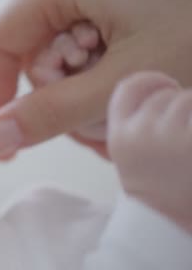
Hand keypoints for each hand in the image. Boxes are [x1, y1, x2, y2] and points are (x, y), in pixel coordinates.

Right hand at [0, 0, 191, 158]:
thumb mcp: (126, 79)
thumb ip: (52, 113)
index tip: (12, 142)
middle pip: (33, 51)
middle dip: (62, 94)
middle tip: (104, 115)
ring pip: (61, 51)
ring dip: (87, 87)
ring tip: (133, 95)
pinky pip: (87, 41)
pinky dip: (104, 70)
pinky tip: (139, 78)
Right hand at [108, 71, 191, 233]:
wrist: (168, 221)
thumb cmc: (152, 184)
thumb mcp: (125, 151)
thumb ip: (132, 119)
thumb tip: (150, 87)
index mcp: (120, 134)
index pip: (130, 87)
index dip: (150, 82)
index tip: (165, 88)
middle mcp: (142, 132)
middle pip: (166, 95)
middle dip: (180, 103)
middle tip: (184, 126)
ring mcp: (172, 137)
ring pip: (189, 99)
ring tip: (188, 133)